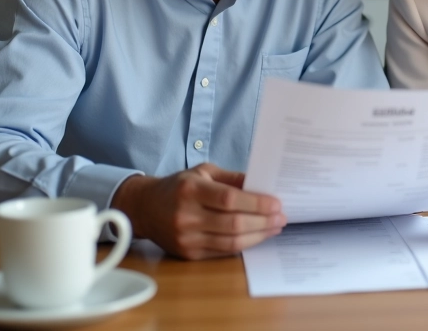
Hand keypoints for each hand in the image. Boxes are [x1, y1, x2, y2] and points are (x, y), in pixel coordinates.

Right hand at [111, 163, 285, 259]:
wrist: (145, 208)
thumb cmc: (179, 186)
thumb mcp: (203, 172)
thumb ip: (232, 178)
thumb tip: (261, 185)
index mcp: (190, 190)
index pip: (229, 199)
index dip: (256, 204)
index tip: (276, 203)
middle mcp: (186, 216)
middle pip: (233, 223)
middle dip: (263, 222)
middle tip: (281, 217)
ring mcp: (185, 238)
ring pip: (230, 242)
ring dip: (257, 236)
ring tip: (274, 228)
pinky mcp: (187, 254)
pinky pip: (222, 252)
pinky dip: (243, 245)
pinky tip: (256, 237)